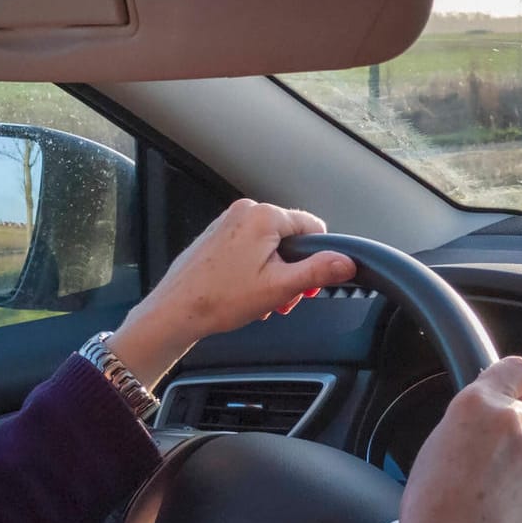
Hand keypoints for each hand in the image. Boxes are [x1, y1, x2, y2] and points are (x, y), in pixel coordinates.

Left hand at [105, 200, 355, 386]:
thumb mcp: (279, 287)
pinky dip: (255, 269)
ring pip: (270, 245)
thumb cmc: (219, 299)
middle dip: (292, 270)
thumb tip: (346, 262)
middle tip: (282, 298)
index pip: (313, 227)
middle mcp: (245, 212)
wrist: (175, 311)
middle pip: (291, 238)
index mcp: (264, 216)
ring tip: (261, 299)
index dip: (317, 259)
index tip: (306, 286)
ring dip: (274, 273)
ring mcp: (228, 222)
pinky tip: (245, 292)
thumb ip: (318, 271)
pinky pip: (249, 248)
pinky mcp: (216, 236)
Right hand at [382, 357, 521, 522]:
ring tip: (500, 494)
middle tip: (500, 462)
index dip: (521, 382)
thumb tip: (485, 428)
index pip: (516, 370)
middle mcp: (514, 422)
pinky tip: (510, 512)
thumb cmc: (432, 510)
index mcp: (478, 405)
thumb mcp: (437, 448)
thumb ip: (470, 426)